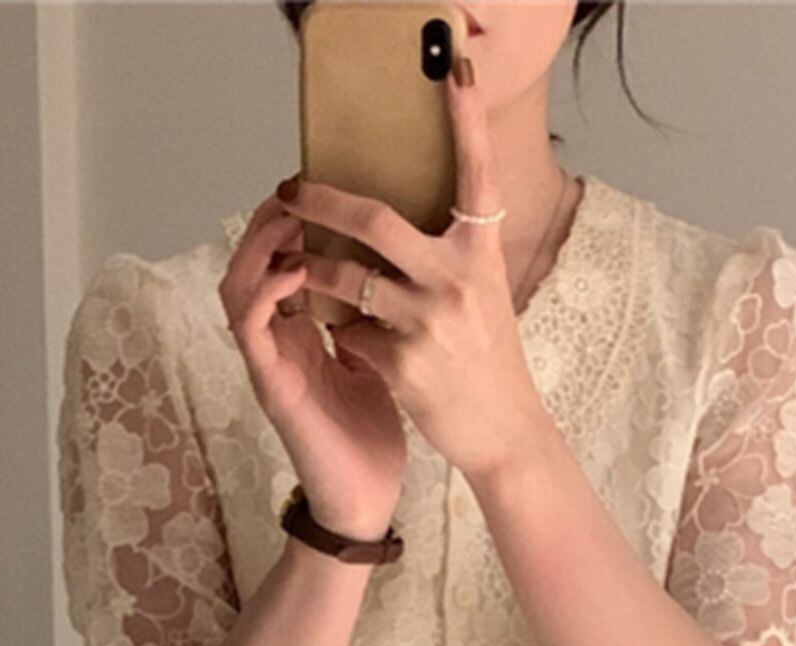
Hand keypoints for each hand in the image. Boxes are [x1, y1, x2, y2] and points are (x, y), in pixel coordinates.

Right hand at [218, 195, 406, 539]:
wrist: (367, 501)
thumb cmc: (372, 438)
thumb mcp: (376, 362)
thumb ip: (369, 319)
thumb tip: (394, 270)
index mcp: (300, 334)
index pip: (279, 262)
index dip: (289, 223)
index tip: (319, 188)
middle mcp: (278, 343)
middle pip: (250, 264)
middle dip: (268, 221)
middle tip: (297, 188)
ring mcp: (269, 363)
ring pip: (237, 286)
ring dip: (258, 247)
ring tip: (289, 216)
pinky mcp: (272, 386)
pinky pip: (249, 326)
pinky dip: (266, 290)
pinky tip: (296, 270)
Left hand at [277, 67, 554, 482]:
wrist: (504, 431)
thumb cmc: (488, 358)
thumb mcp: (482, 291)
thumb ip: (449, 252)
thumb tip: (394, 219)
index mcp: (479, 252)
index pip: (475, 170)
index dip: (465, 115)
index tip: (452, 65)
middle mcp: (456, 279)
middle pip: (374, 220)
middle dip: (321, 201)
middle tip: (291, 190)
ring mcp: (428, 323)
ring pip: (344, 280)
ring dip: (314, 274)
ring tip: (302, 270)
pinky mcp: (403, 365)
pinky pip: (349, 333)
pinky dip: (342, 335)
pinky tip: (352, 344)